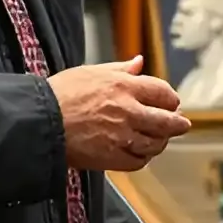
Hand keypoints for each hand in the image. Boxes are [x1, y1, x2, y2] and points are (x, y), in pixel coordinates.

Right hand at [48, 55, 191, 171]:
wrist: (40, 120)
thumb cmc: (61, 93)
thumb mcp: (91, 72)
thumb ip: (120, 68)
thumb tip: (139, 61)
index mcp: (124, 86)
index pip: (163, 92)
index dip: (171, 99)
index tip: (173, 103)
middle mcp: (128, 110)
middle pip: (167, 120)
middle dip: (178, 124)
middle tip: (182, 125)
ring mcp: (122, 135)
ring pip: (155, 143)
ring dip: (160, 142)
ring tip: (159, 140)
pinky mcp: (111, 157)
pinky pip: (138, 161)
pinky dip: (142, 158)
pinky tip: (140, 154)